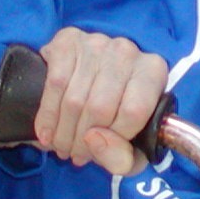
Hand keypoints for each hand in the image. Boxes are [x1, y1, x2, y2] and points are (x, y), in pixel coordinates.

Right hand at [33, 28, 168, 173]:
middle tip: (74, 155)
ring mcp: (97, 43)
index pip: (133, 112)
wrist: (92, 79)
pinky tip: (46, 133)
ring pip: (74, 99)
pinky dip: (47, 115)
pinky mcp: (68, 40)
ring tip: (61, 147)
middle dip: (81, 142)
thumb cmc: (117, 115)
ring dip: (62, 133)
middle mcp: (127, 51)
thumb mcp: (132, 146)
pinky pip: (54, 83)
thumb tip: (94, 140)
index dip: (113, 140)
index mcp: (153, 71)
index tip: (98, 153)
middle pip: (100, 107)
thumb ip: (122, 157)